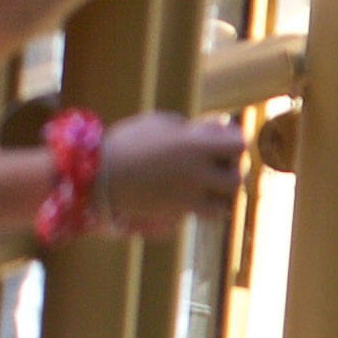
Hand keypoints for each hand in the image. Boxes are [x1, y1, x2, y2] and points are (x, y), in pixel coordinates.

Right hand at [93, 111, 246, 232]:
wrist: (98, 176)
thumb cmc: (128, 142)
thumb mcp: (161, 123)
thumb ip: (193, 127)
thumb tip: (218, 129)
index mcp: (195, 144)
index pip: (239, 144)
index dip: (234, 141)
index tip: (223, 138)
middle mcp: (198, 172)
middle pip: (236, 176)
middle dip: (230, 169)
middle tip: (216, 163)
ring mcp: (189, 196)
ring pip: (227, 202)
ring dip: (222, 193)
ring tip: (208, 184)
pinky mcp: (179, 212)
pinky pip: (209, 214)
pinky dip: (209, 208)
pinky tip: (196, 197)